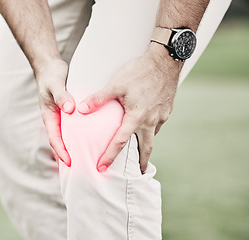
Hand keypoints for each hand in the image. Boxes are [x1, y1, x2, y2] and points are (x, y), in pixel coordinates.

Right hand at [35, 59, 74, 166]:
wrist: (49, 66)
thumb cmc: (51, 75)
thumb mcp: (56, 84)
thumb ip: (62, 96)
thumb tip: (70, 110)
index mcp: (49, 116)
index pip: (55, 139)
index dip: (62, 151)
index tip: (70, 162)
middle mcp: (54, 118)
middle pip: (59, 142)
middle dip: (66, 156)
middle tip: (79, 168)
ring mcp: (60, 116)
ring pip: (65, 136)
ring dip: (72, 148)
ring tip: (84, 159)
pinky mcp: (66, 112)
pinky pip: (71, 128)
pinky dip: (77, 136)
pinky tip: (88, 140)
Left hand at [77, 43, 182, 172]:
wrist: (166, 59)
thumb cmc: (140, 71)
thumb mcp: (116, 84)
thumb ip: (99, 98)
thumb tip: (81, 109)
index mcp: (137, 117)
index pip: (120, 142)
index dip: (110, 156)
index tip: (102, 168)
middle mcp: (151, 120)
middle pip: (146, 147)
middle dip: (141, 162)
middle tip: (137, 173)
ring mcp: (162, 115)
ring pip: (153, 135)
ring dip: (146, 145)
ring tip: (139, 151)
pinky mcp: (167, 108)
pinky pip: (158, 124)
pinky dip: (151, 130)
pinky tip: (146, 126)